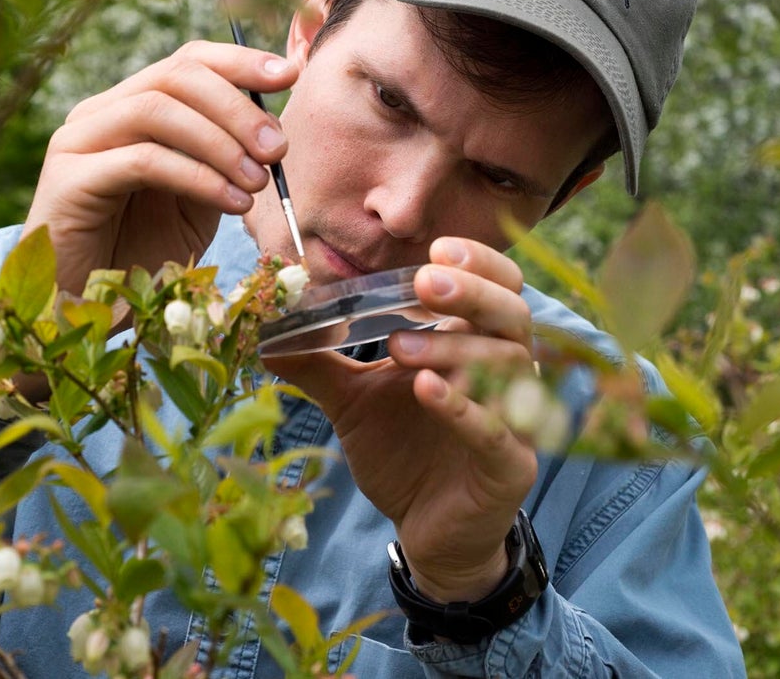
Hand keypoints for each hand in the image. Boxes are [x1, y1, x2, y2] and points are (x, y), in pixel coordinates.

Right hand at [24, 41, 296, 294]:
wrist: (87, 309)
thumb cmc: (141, 254)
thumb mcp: (196, 201)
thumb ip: (222, 161)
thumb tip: (273, 133)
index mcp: (128, 108)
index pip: (186, 62)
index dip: (240, 62)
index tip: (289, 76)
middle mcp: (98, 114)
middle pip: (174, 76)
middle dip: (237, 107)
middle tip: (278, 148)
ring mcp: (77, 142)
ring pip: (156, 110)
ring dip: (220, 142)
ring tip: (258, 181)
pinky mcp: (68, 180)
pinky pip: (142, 160)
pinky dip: (197, 176)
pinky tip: (232, 202)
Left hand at [264, 238, 539, 602]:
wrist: (426, 530)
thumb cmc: (401, 454)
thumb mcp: (353, 401)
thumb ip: (319, 364)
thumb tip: (264, 334)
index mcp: (475, 343)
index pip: (498, 285)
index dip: (477, 263)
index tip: (435, 249)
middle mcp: (504, 373)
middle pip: (513, 314)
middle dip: (472, 291)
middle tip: (425, 282)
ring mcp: (515, 418)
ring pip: (507, 366)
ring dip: (454, 347)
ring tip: (399, 348)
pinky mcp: (512, 465)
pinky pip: (496, 429)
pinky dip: (462, 405)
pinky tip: (426, 389)